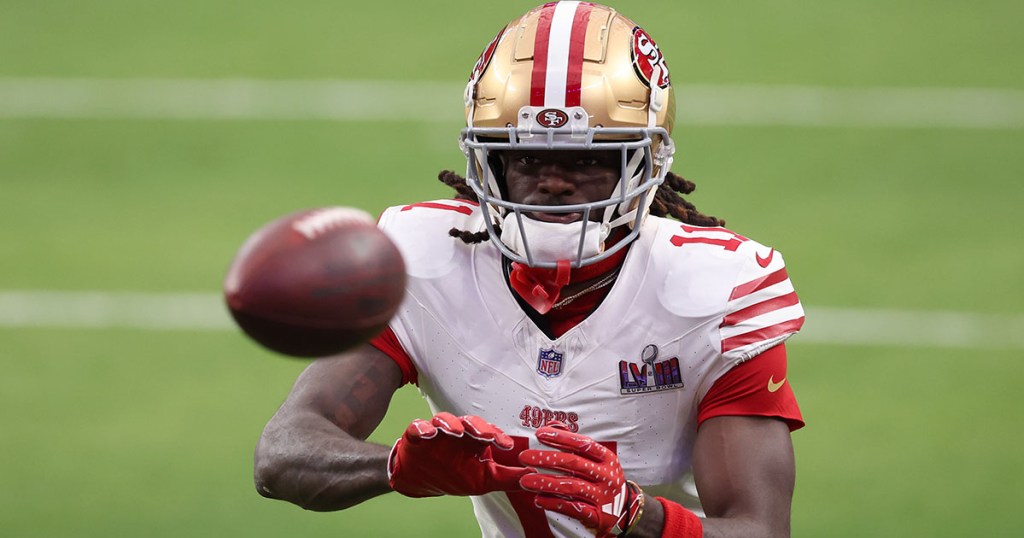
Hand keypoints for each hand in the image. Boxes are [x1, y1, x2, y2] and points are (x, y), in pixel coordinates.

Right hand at [387, 412, 532, 496]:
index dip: (498, 436)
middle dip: (478, 426)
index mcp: (475, 441)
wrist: (421, 480)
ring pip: (445, 420)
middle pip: (470, 422)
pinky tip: (428, 433)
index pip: (490, 433)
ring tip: (456, 431)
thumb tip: (535, 477)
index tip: (507, 445)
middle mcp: (459, 432)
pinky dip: (423, 428)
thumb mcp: (484, 480)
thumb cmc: (455, 475)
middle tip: (485, 436)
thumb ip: (509, 478)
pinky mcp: (417, 435)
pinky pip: (418, 427)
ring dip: (451, 423)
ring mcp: (438, 432)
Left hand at [519, 423, 643, 536]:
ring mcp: (602, 496)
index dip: (561, 438)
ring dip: (545, 483)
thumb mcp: (598, 460)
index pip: (582, 444)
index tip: (539, 433)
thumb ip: (575, 443)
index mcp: (607, 458)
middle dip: (546, 459)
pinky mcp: (596, 515)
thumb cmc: (604, 480)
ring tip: (525, 481)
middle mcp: (606, 476)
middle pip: (573, 463)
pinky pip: (572, 508)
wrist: (624, 511)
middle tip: (524, 457)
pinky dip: (553, 503)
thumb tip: (553, 425)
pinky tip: (538, 500)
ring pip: (570, 486)